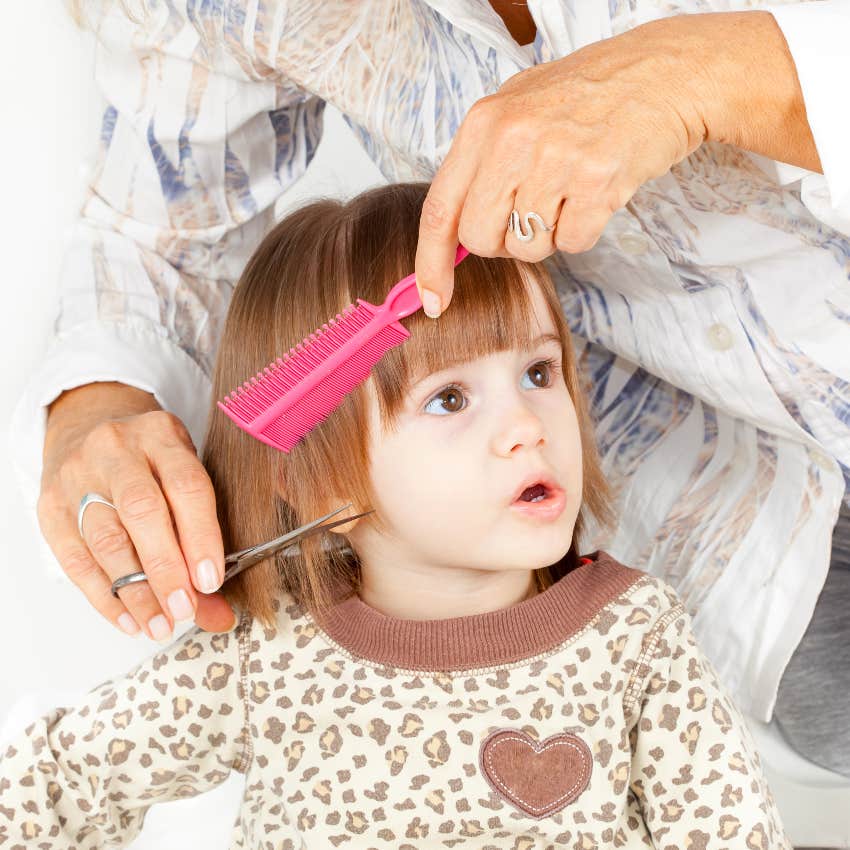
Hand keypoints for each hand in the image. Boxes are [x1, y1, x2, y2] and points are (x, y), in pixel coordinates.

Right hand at [37, 383, 235, 640]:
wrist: (89, 427)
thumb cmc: (151, 459)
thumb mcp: (185, 475)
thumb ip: (204, 536)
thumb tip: (219, 612)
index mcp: (161, 435)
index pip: (186, 486)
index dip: (201, 536)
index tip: (210, 581)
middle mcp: (117, 449)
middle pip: (142, 512)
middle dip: (165, 569)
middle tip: (183, 610)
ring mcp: (78, 476)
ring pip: (106, 540)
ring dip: (135, 593)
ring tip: (159, 625)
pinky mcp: (51, 506)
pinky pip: (76, 559)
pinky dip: (105, 597)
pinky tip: (129, 620)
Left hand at [414, 13, 712, 316]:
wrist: (663, 72)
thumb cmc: (587, 95)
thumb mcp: (517, 109)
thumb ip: (480, 167)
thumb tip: (451, 240)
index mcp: (483, 123)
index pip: (439, 210)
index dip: (431, 263)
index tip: (432, 299)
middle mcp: (512, 141)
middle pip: (480, 240)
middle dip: (502, 243)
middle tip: (532, 211)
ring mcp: (555, 161)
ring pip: (527, 248)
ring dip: (548, 235)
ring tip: (570, 190)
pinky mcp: (598, 182)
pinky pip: (573, 244)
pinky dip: (584, 231)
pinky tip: (595, 193)